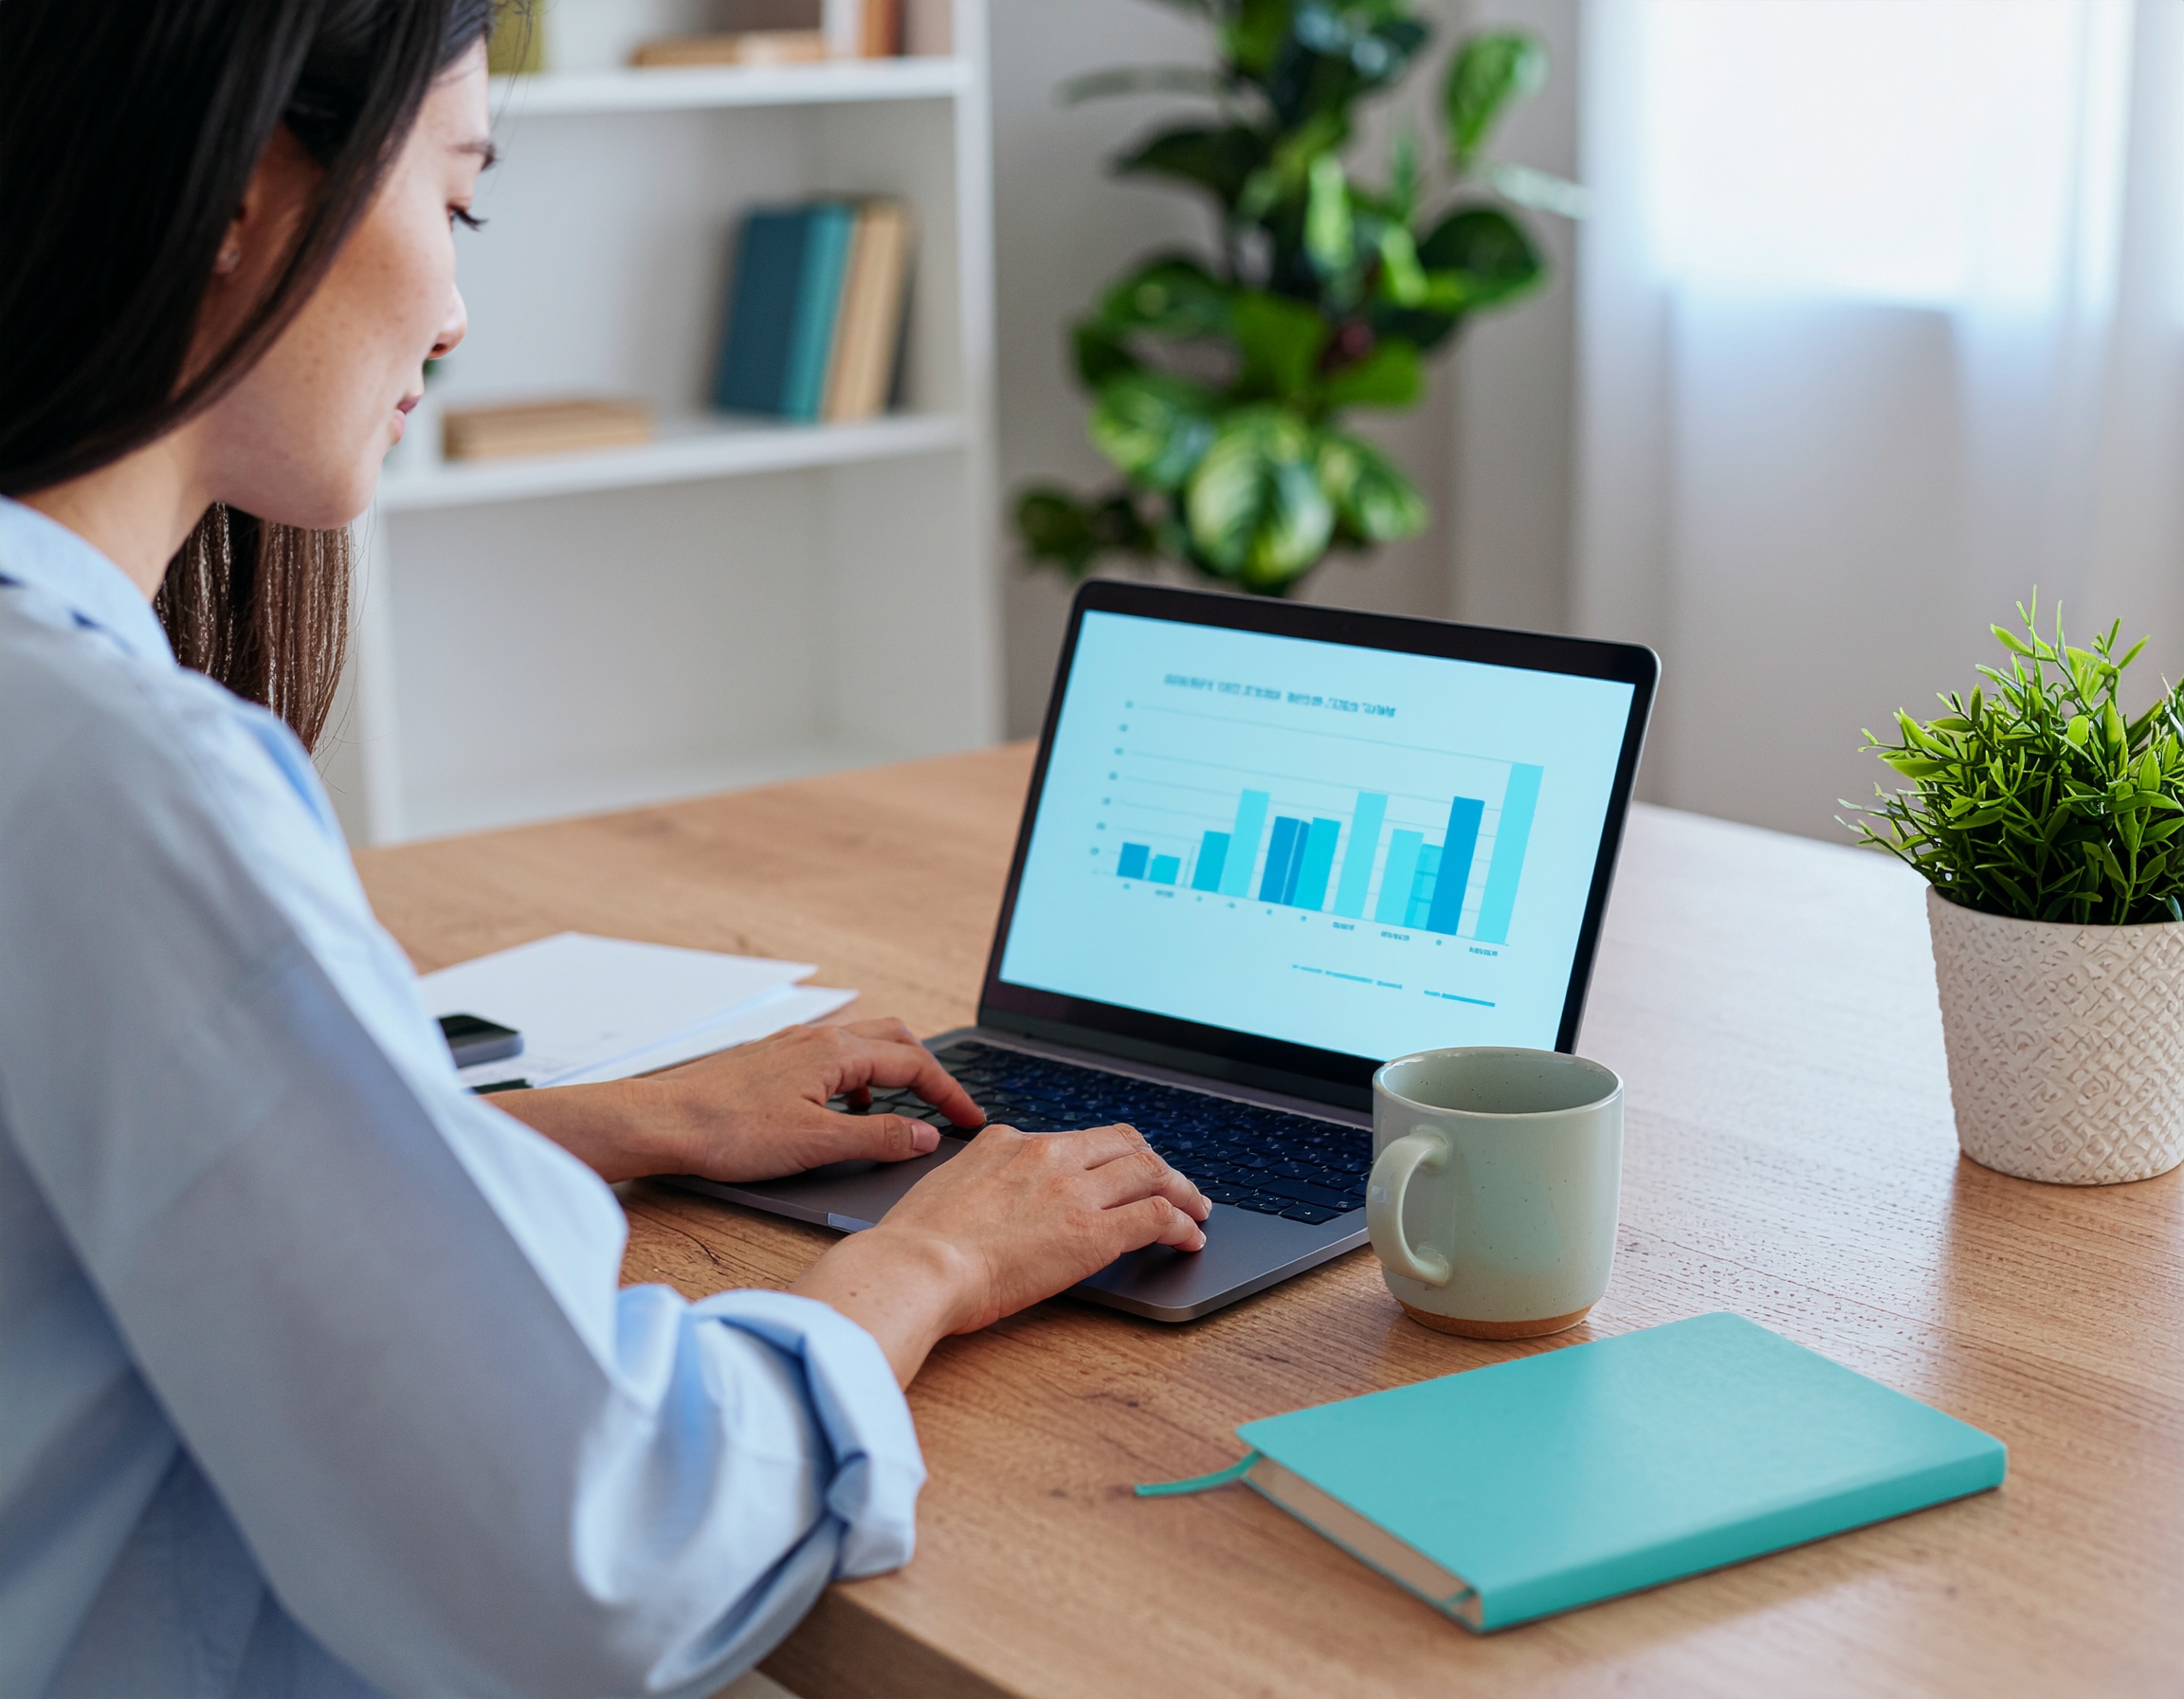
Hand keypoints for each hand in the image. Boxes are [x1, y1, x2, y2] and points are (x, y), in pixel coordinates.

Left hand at [488, 1017, 984, 1183]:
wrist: (663, 1122)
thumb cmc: (729, 1132)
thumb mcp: (815, 1145)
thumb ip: (877, 1139)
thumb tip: (926, 1136)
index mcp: (836, 1052)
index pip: (913, 1064)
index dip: (949, 1093)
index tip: (970, 1119)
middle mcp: (818, 1038)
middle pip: (896, 1039)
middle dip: (928, 1071)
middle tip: (947, 1107)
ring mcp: (793, 1046)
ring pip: (863, 1045)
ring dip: (892, 1072)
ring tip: (899, 1112)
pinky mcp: (773, 1061)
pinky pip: (832, 1057)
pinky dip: (856, 1078)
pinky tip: (842, 1111)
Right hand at [790, 1121, 1209, 1383]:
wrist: (915, 1266)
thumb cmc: (913, 1245)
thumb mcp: (942, 1191)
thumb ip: (972, 1182)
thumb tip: (976, 1196)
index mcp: (1006, 1143)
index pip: (1071, 1138)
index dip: (1103, 1153)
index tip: (1112, 1167)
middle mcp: (1047, 1156)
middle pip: (1122, 1143)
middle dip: (1152, 1161)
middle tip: (1168, 1182)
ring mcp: (1074, 1191)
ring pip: (1150, 1171)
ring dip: (1180, 1188)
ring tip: (1195, 1207)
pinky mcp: (1094, 1231)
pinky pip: (1157, 1216)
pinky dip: (1182, 1224)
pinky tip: (1190, 1238)